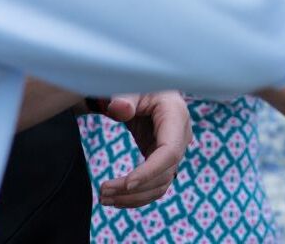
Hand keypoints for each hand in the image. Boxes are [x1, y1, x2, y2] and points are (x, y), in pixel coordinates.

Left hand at [95, 91, 190, 208]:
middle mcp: (181, 136)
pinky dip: (138, 196)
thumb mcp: (132, 88)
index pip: (170, 152)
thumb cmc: (140, 86)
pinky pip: (156, 184)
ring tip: (105, 198)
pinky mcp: (164, 160)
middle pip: (165, 173)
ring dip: (134, 197)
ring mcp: (175, 150)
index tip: (127, 184)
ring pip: (161, 184)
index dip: (151, 171)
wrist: (147, 91)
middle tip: (103, 192)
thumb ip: (125, 98)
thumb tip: (119, 108)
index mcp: (176, 116)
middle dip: (135, 189)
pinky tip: (117, 198)